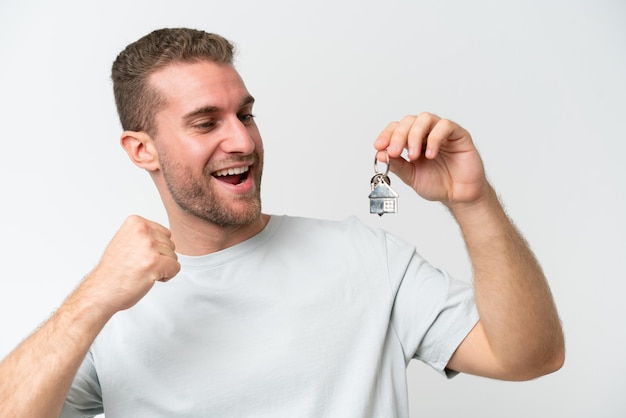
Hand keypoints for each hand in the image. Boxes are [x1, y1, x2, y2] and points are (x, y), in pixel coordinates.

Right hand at [78, 215, 180, 314]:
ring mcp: (148, 246)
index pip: (164, 233)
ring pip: (173, 257)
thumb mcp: (125, 240)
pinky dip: (166, 276)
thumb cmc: (113, 270)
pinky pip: (175, 268)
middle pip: (170, 245)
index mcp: (135, 222)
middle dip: (160, 258)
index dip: (156, 248)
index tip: (139, 255)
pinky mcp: (155, 263)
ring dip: (162, 268)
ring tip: (142, 271)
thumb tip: (163, 236)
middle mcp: (142, 231)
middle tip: (139, 265)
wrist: (102, 290)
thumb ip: (144, 234)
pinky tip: (149, 278)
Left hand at [374, 113, 488, 206]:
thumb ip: (397, 165)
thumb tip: (380, 154)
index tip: (379, 146)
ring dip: (415, 135)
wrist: (459, 196)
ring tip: (414, 155)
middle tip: (395, 152)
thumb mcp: (411, 177)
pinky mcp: (459, 134)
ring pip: (425, 118)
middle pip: (409, 121)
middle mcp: (427, 134)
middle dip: (398, 136)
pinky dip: (434, 138)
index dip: (387, 135)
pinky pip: (445, 126)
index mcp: (413, 141)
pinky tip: (430, 154)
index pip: (397, 128)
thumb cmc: (438, 184)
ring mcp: (442, 132)